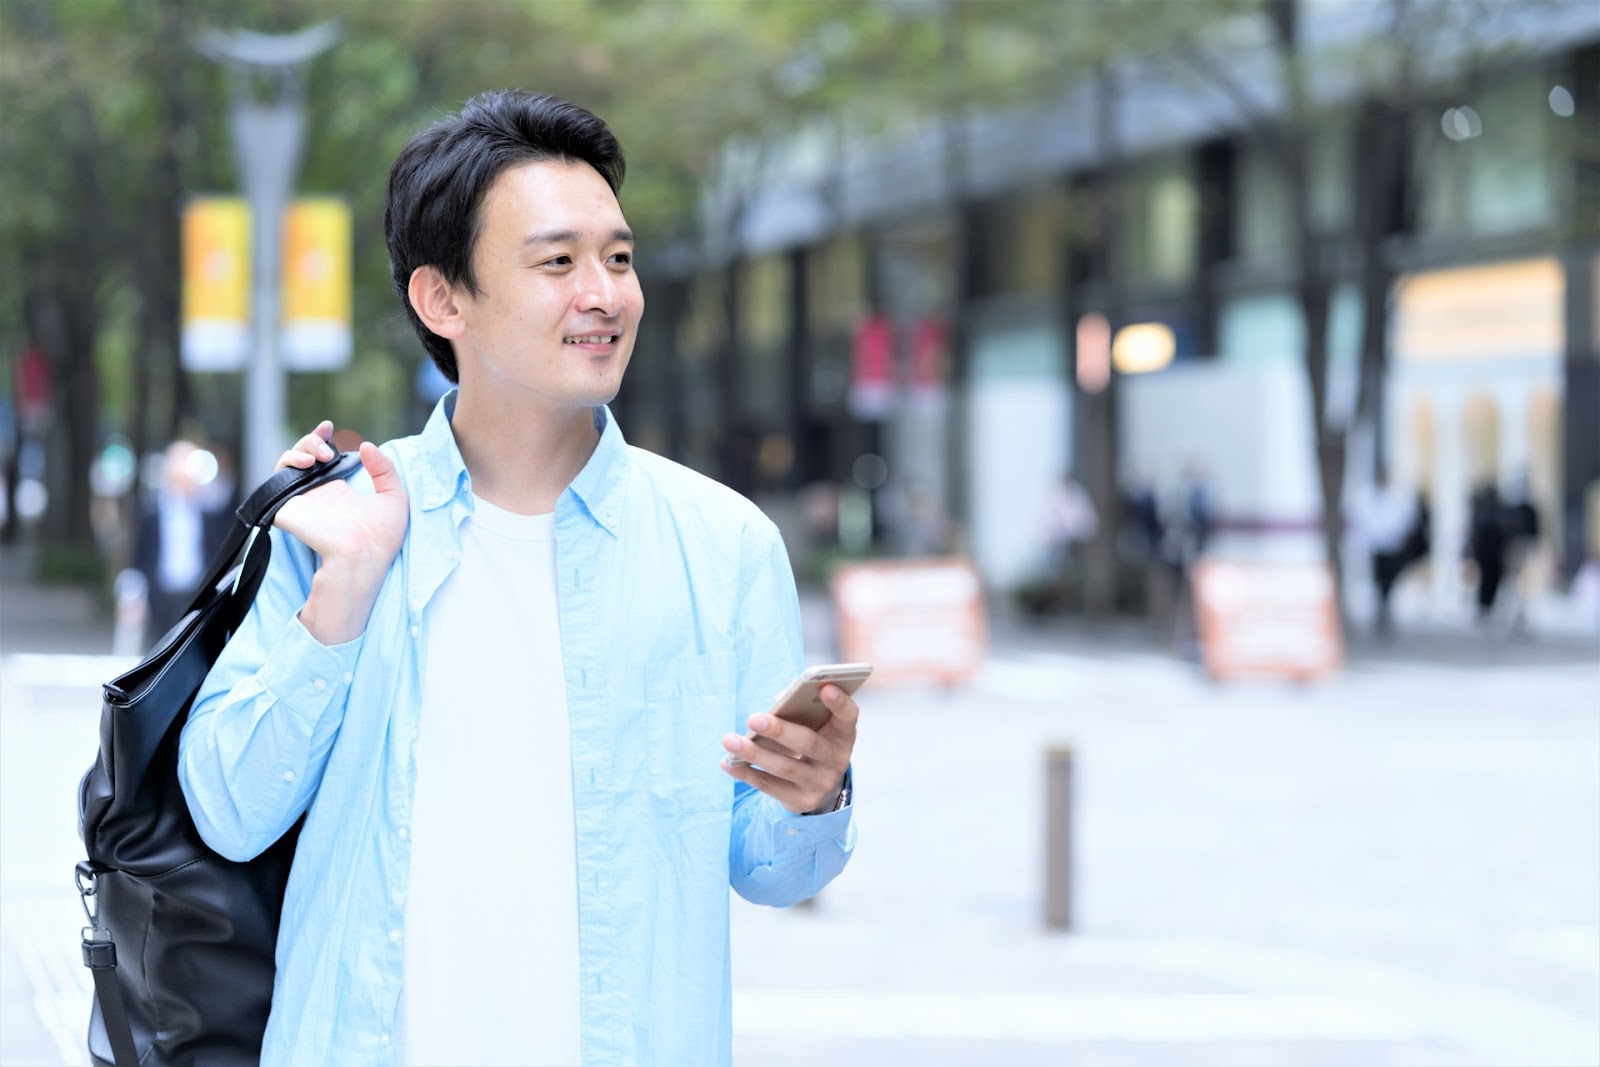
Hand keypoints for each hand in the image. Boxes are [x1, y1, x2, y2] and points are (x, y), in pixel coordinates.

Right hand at [271, 423, 409, 644]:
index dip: (321, 439)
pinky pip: (275, 479)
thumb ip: (384, 469)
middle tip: (328, 449)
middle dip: (312, 441)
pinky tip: (308, 463)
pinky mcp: (288, 505)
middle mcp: (317, 494)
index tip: (330, 427)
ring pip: (286, 463)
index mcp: (338, 492)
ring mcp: (302, 498)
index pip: (323, 459)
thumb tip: (367, 446)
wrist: (363, 555)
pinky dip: (288, 462)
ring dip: (300, 449)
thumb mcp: (394, 496)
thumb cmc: (382, 535)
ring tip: (318, 457)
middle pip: (303, 455)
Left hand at [721, 685, 857, 814]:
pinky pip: (771, 786)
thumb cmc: (811, 739)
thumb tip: (776, 703)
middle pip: (809, 744)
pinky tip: (728, 762)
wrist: (819, 785)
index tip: (824, 687)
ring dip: (754, 753)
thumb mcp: (814, 725)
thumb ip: (800, 709)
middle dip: (780, 731)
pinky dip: (747, 773)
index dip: (839, 703)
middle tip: (752, 718)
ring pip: (786, 767)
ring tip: (729, 740)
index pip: (848, 716)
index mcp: (843, 734)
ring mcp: (821, 783)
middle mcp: (837, 760)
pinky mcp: (802, 801)